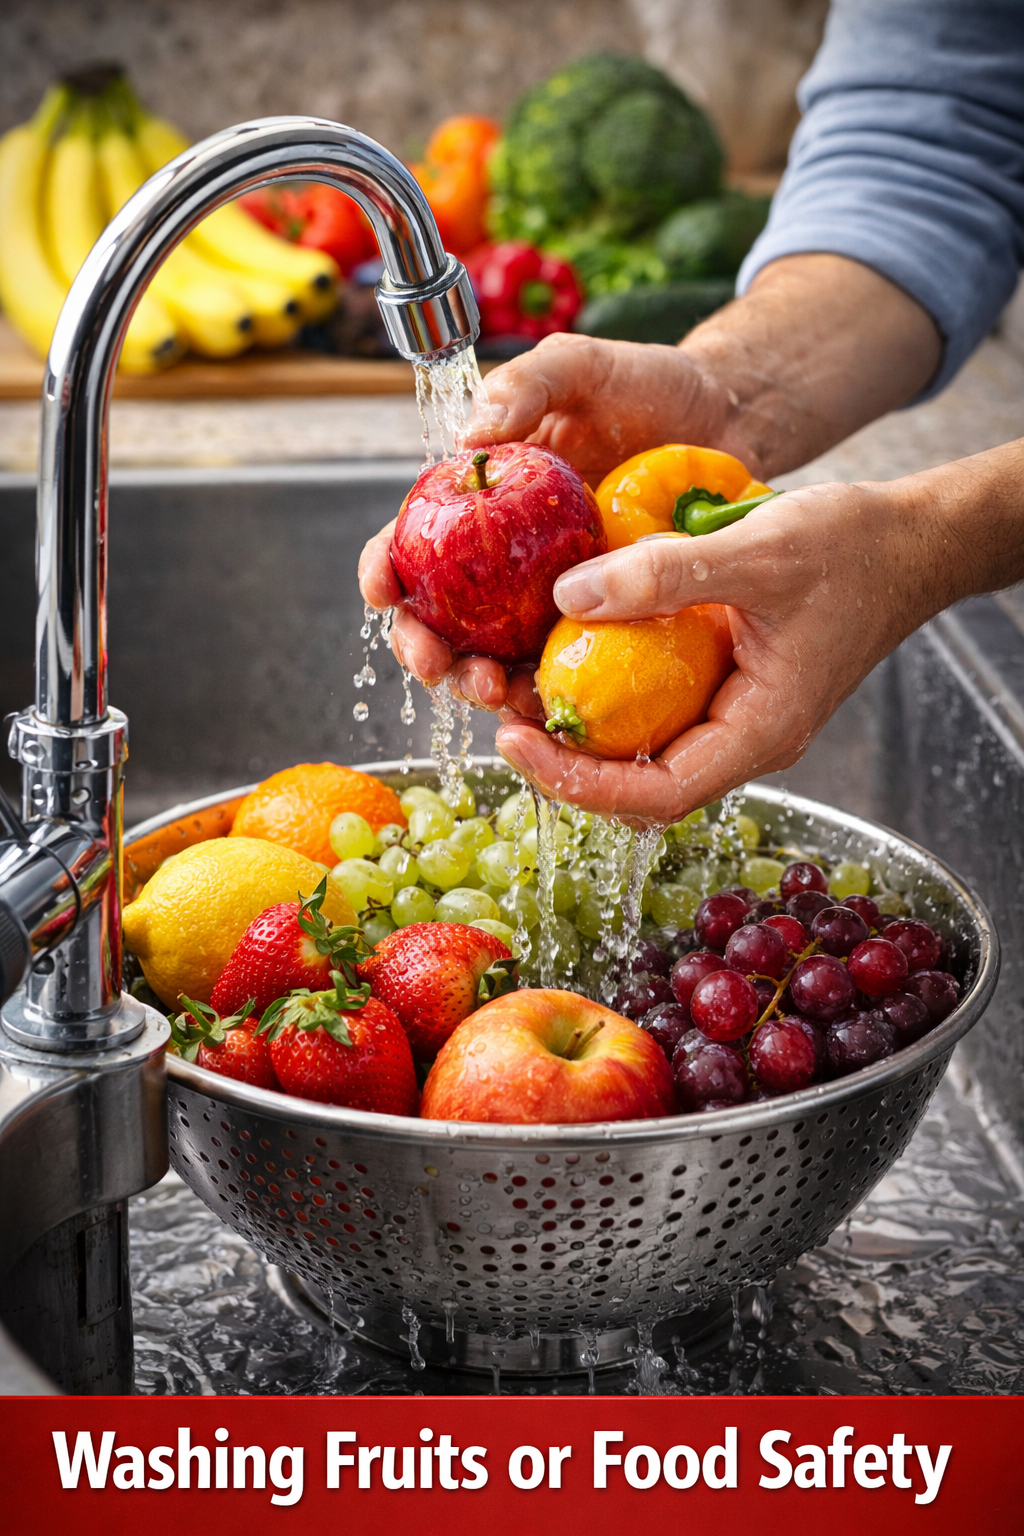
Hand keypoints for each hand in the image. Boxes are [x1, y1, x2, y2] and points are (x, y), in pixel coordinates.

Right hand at [357, 332, 750, 707]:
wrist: (723, 424)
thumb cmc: (646, 388)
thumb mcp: (582, 367)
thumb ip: (526, 383)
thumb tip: (470, 439)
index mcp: (478, 501)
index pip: (409, 540)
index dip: (384, 568)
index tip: (382, 590)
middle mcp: (500, 558)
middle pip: (438, 615)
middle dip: (422, 649)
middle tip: (435, 665)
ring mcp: (545, 597)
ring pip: (489, 655)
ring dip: (475, 683)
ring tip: (492, 689)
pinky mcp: (596, 624)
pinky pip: (557, 668)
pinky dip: (540, 691)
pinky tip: (541, 704)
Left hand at [495, 477, 965, 820]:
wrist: (908, 540)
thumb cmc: (853, 548)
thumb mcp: (757, 550)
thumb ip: (666, 573)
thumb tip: (568, 595)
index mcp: (758, 732)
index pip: (656, 795)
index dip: (578, 782)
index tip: (517, 741)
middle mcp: (740, 737)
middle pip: (635, 783)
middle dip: (562, 759)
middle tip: (500, 710)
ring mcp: (731, 714)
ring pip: (639, 746)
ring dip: (576, 724)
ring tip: (515, 682)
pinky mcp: (721, 684)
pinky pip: (652, 705)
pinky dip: (604, 688)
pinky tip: (565, 646)